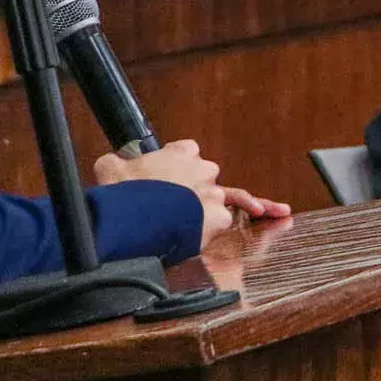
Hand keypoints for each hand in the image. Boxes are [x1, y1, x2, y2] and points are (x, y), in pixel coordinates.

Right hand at [91, 140, 291, 247]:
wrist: (135, 214)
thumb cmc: (123, 191)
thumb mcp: (111, 166)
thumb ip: (117, 162)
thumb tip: (109, 163)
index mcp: (180, 151)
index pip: (190, 152)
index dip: (183, 167)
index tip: (176, 177)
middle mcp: (202, 168)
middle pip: (209, 177)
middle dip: (201, 190)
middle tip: (189, 206)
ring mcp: (213, 193)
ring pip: (228, 199)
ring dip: (240, 206)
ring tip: (271, 210)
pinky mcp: (218, 216)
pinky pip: (224, 222)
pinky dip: (222, 228)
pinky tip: (240, 229)